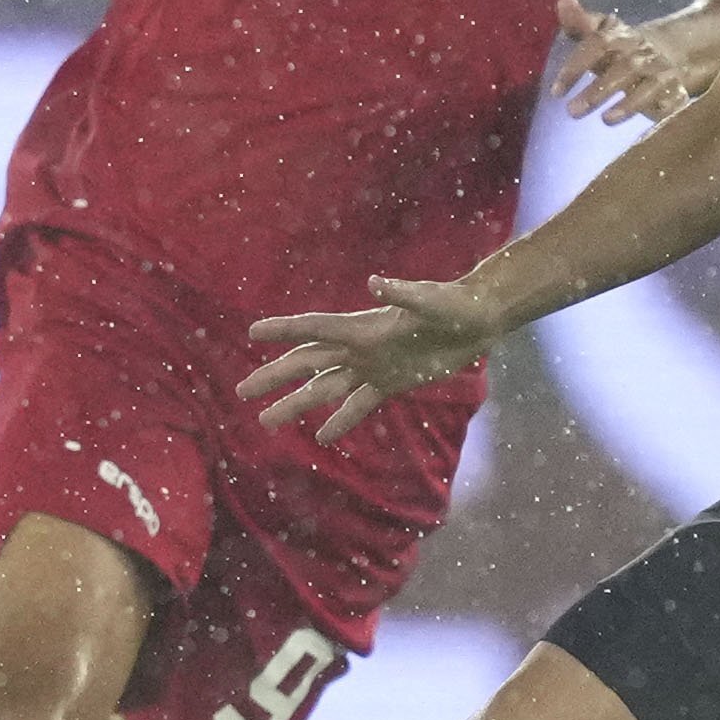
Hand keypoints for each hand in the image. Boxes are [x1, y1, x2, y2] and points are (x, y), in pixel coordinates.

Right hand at [242, 275, 506, 444]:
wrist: (477, 320)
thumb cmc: (455, 305)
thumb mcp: (431, 301)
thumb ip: (404, 295)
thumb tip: (376, 283)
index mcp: (362, 326)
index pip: (314, 328)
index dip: (283, 330)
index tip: (252, 332)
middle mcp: (359, 347)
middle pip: (307, 364)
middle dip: (274, 377)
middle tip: (242, 392)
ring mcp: (372, 367)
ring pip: (324, 390)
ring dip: (295, 405)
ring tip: (265, 421)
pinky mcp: (390, 384)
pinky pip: (358, 405)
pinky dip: (340, 421)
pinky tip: (320, 437)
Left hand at [548, 0, 713, 124]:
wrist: (669, 50)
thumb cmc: (620, 49)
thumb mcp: (599, 33)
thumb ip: (578, 24)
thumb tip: (563, 3)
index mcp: (620, 36)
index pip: (598, 44)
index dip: (576, 66)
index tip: (556, 92)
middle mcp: (642, 53)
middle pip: (623, 69)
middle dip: (598, 91)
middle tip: (572, 112)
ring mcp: (661, 71)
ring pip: (648, 87)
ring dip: (629, 104)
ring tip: (606, 120)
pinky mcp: (676, 90)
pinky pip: (674, 100)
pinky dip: (664, 110)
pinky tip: (651, 123)